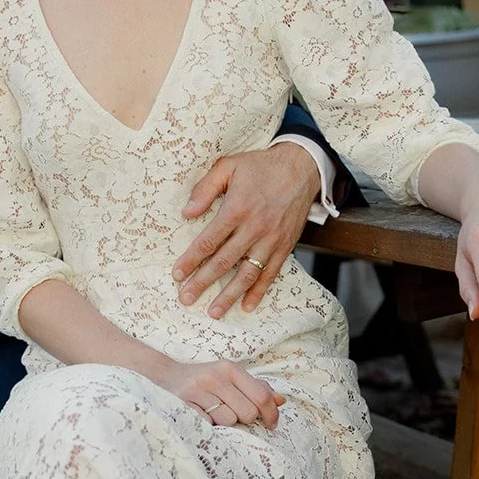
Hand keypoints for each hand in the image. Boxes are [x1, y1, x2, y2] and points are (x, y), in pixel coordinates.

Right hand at [157, 357, 285, 428]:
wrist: (164, 377)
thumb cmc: (203, 380)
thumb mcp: (229, 377)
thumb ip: (256, 388)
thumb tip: (281, 400)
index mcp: (229, 368)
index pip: (261, 395)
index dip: (271, 414)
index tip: (271, 426)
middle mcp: (215, 377)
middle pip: (248, 413)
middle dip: (243, 420)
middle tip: (230, 413)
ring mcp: (198, 390)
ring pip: (229, 421)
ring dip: (223, 424)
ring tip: (212, 413)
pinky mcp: (184, 404)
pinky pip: (209, 426)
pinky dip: (208, 427)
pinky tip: (201, 417)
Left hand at [173, 145, 320, 318]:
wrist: (301, 167)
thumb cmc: (261, 166)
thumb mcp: (229, 166)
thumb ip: (206, 188)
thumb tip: (186, 213)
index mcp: (237, 209)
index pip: (208, 241)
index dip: (191, 260)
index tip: (177, 275)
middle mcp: (254, 228)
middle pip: (223, 262)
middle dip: (203, 283)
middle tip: (186, 299)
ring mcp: (271, 240)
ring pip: (247, 273)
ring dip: (229, 295)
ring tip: (214, 312)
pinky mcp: (285, 246)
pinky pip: (271, 273)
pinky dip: (259, 291)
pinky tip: (247, 306)